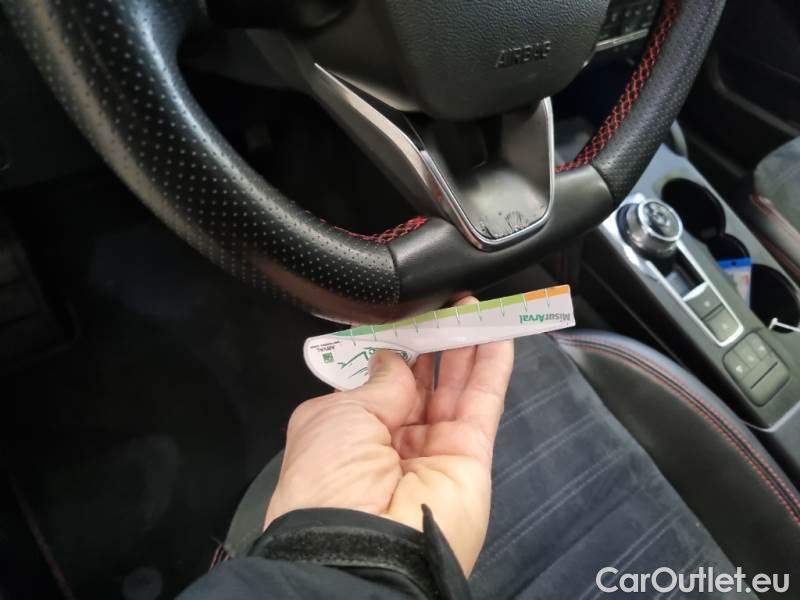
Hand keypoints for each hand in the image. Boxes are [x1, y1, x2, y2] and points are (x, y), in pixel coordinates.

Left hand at [264, 298, 513, 574]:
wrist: (361, 547)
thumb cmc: (327, 482)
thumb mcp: (336, 416)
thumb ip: (374, 382)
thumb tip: (391, 358)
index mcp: (350, 434)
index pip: (379, 380)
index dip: (394, 346)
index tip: (406, 314)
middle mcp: (392, 442)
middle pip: (420, 380)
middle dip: (432, 339)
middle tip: (444, 302)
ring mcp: (434, 449)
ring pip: (455, 386)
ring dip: (465, 344)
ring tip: (473, 304)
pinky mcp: (470, 456)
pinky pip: (482, 402)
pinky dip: (492, 366)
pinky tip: (496, 331)